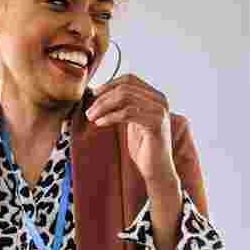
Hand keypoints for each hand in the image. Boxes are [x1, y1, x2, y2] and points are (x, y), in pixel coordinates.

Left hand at [85, 74, 179, 194]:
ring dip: (104, 107)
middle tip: (89, 112)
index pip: (130, 79)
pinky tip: (100, 123)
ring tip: (91, 117)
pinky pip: (127, 113)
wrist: (157, 170)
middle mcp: (160, 100)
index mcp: (155, 96)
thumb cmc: (143, 148)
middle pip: (125, 88)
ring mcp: (159, 110)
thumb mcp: (132, 122)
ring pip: (125, 97)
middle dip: (103, 98)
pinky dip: (110, 117)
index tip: (93, 94)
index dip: (109, 84)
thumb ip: (124, 107)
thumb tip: (100, 95)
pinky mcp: (156, 123)